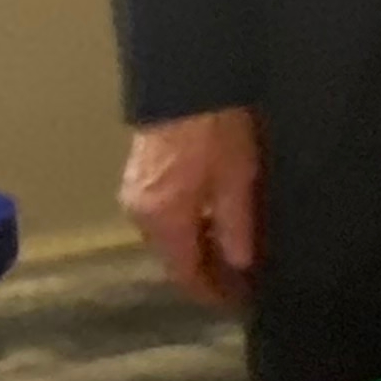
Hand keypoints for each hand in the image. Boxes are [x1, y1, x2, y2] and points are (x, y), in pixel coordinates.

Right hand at [120, 109, 260, 303]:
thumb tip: (241, 264)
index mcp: (163, 220)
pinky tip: (216, 221)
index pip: (185, 274)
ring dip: (198, 248)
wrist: (188, 77)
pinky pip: (166, 215)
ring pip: (169, 236)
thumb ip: (236, 226)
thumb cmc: (215, 128)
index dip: (212, 293)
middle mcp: (141, 213)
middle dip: (206, 272)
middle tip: (243, 280)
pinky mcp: (142, 173)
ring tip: (235, 253)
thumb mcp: (236, 178)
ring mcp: (137, 192)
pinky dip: (190, 225)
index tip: (239, 303)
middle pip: (173, 257)